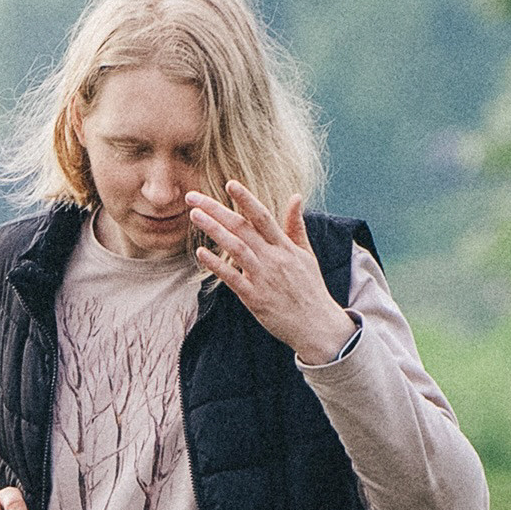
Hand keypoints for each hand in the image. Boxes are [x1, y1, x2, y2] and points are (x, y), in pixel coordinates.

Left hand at [185, 185, 356, 363]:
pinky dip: (216, 265)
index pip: (263, 216)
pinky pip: (232, 279)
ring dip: (214, 230)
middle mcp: (274, 258)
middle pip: (242, 228)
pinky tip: (200, 253)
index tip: (229, 183)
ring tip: (194, 215)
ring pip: (236, 248)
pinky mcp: (255, 298)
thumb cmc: (310, 289)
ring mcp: (263, 278)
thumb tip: (295, 197)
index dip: (246, 199)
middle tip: (192, 196)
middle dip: (216, 209)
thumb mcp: (307, 255)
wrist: (318, 326)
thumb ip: (296, 226)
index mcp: (285, 247)